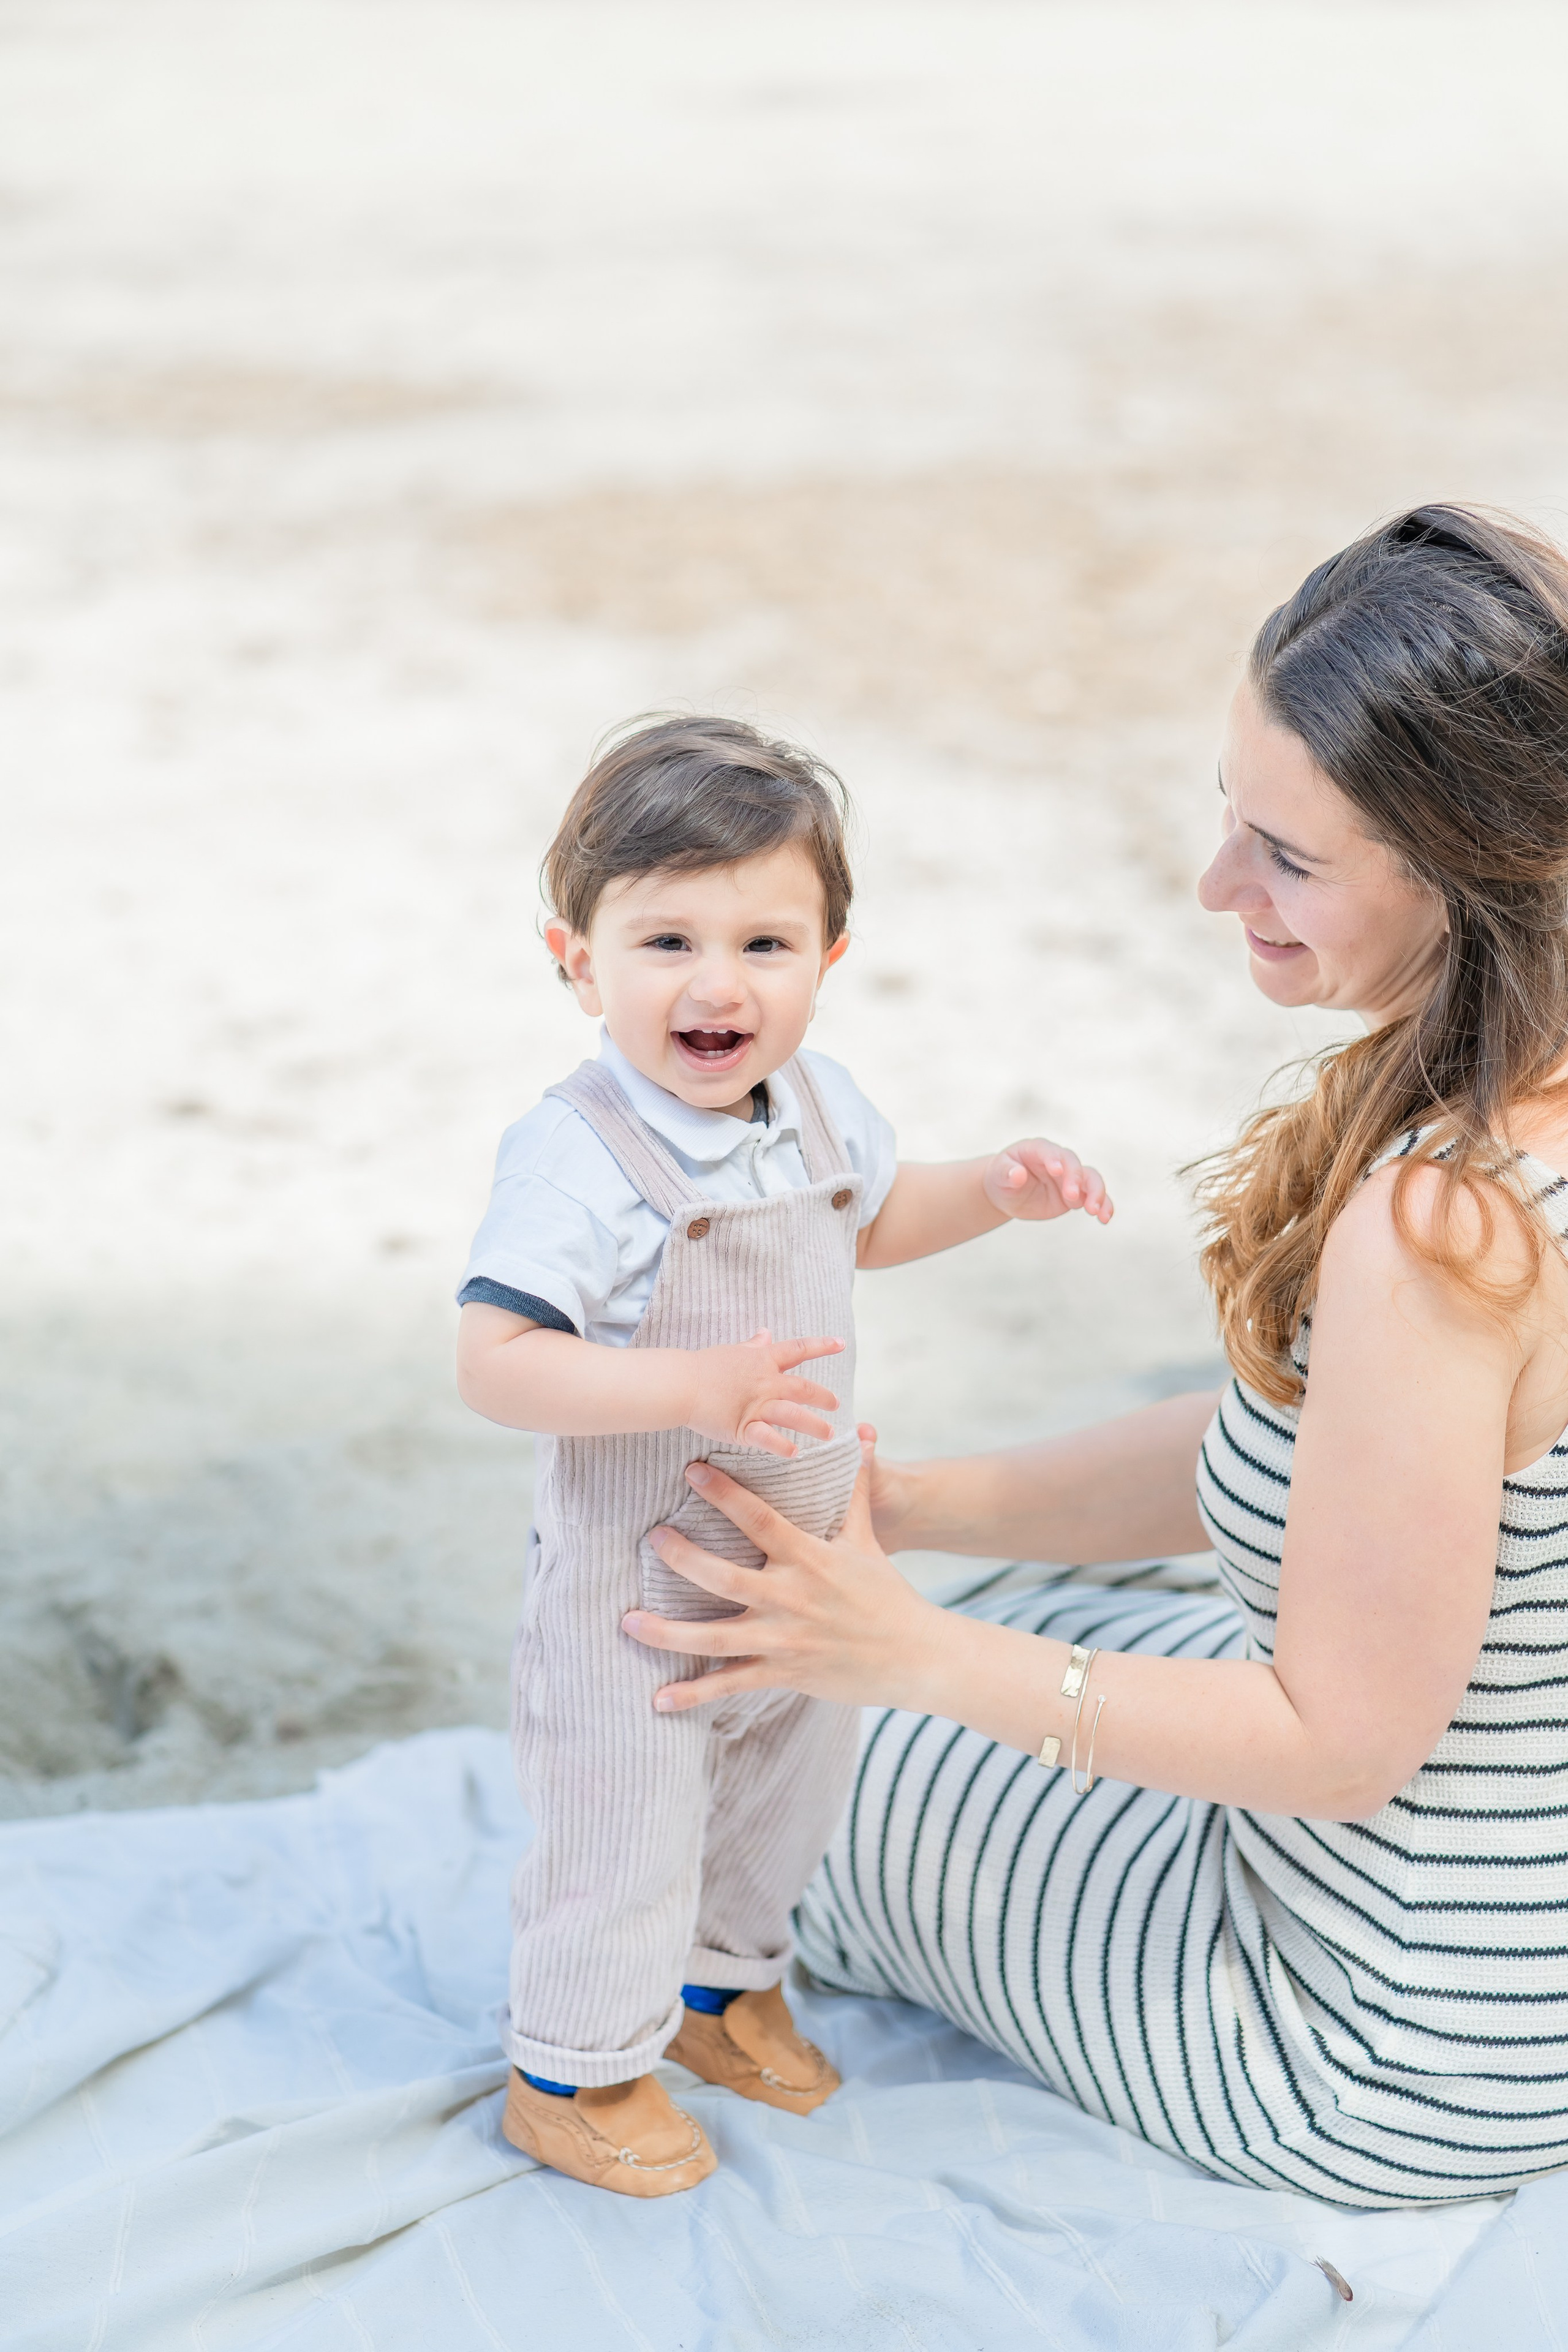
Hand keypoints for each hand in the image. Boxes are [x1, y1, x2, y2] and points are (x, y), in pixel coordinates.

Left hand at [623, 1440, 945, 1713]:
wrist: (917, 1656)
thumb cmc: (888, 1594)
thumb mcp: (867, 1539)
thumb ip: (853, 1489)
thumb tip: (860, 1437)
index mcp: (809, 1558)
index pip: (759, 1519)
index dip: (724, 1494)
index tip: (690, 1470)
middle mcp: (790, 1598)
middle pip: (723, 1576)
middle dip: (682, 1557)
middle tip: (651, 1538)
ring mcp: (783, 1640)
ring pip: (714, 1636)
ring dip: (667, 1633)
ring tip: (628, 1621)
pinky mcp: (783, 1674)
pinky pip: (731, 1684)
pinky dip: (694, 1694)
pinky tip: (659, 1700)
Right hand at [683, 1328, 844, 1458]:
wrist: (681, 1383)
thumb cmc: (704, 1366)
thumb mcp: (733, 1351)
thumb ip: (753, 1345)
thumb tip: (765, 1333)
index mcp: (762, 1360)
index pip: (797, 1349)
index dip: (821, 1346)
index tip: (841, 1344)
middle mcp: (765, 1382)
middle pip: (802, 1388)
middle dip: (822, 1396)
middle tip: (835, 1404)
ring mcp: (756, 1405)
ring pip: (792, 1414)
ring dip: (813, 1424)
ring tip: (827, 1434)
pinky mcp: (743, 1426)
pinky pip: (767, 1437)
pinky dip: (781, 1445)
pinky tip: (794, 1452)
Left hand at [983, 1138, 1112, 1224]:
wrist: (1009, 1193)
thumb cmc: (1002, 1178)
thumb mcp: (998, 1175)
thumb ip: (1007, 1173)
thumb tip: (1017, 1174)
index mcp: (1038, 1149)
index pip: (1050, 1151)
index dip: (1055, 1159)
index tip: (1056, 1171)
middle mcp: (1058, 1160)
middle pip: (1074, 1164)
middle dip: (1075, 1179)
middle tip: (1071, 1197)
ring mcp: (1069, 1177)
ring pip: (1090, 1179)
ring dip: (1096, 1193)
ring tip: (1095, 1212)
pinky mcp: (1076, 1194)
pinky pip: (1094, 1196)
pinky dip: (1103, 1205)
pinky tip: (1105, 1218)